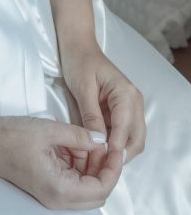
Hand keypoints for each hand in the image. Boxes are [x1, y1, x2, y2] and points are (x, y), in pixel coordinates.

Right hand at [0, 114, 123, 209]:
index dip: (113, 169)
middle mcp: (58, 198)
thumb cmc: (12, 136)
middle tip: (104, 144)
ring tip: (83, 140)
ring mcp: (52, 194)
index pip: (101, 189)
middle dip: (104, 169)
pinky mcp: (47, 186)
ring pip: (86, 187)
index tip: (115, 147)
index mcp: (60, 188)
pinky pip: (72, 181)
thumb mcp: (49, 130)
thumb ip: (79, 136)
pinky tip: (71, 144)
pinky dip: (78, 164)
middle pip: (96, 193)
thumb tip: (102, 139)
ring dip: (90, 165)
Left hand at [58, 42, 145, 172]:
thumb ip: (91, 115)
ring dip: (119, 152)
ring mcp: (131, 107)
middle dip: (121, 156)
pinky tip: (100, 150)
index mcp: (126, 95)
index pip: (125, 130)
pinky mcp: (123, 110)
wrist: (79, 46)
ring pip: (133, 140)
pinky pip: (124, 133)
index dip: (114, 150)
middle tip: (101, 167)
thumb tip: (98, 142)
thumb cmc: (79, 62)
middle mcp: (135, 102)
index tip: (101, 164)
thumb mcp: (82, 88)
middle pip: (136, 140)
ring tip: (99, 162)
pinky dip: (115, 144)